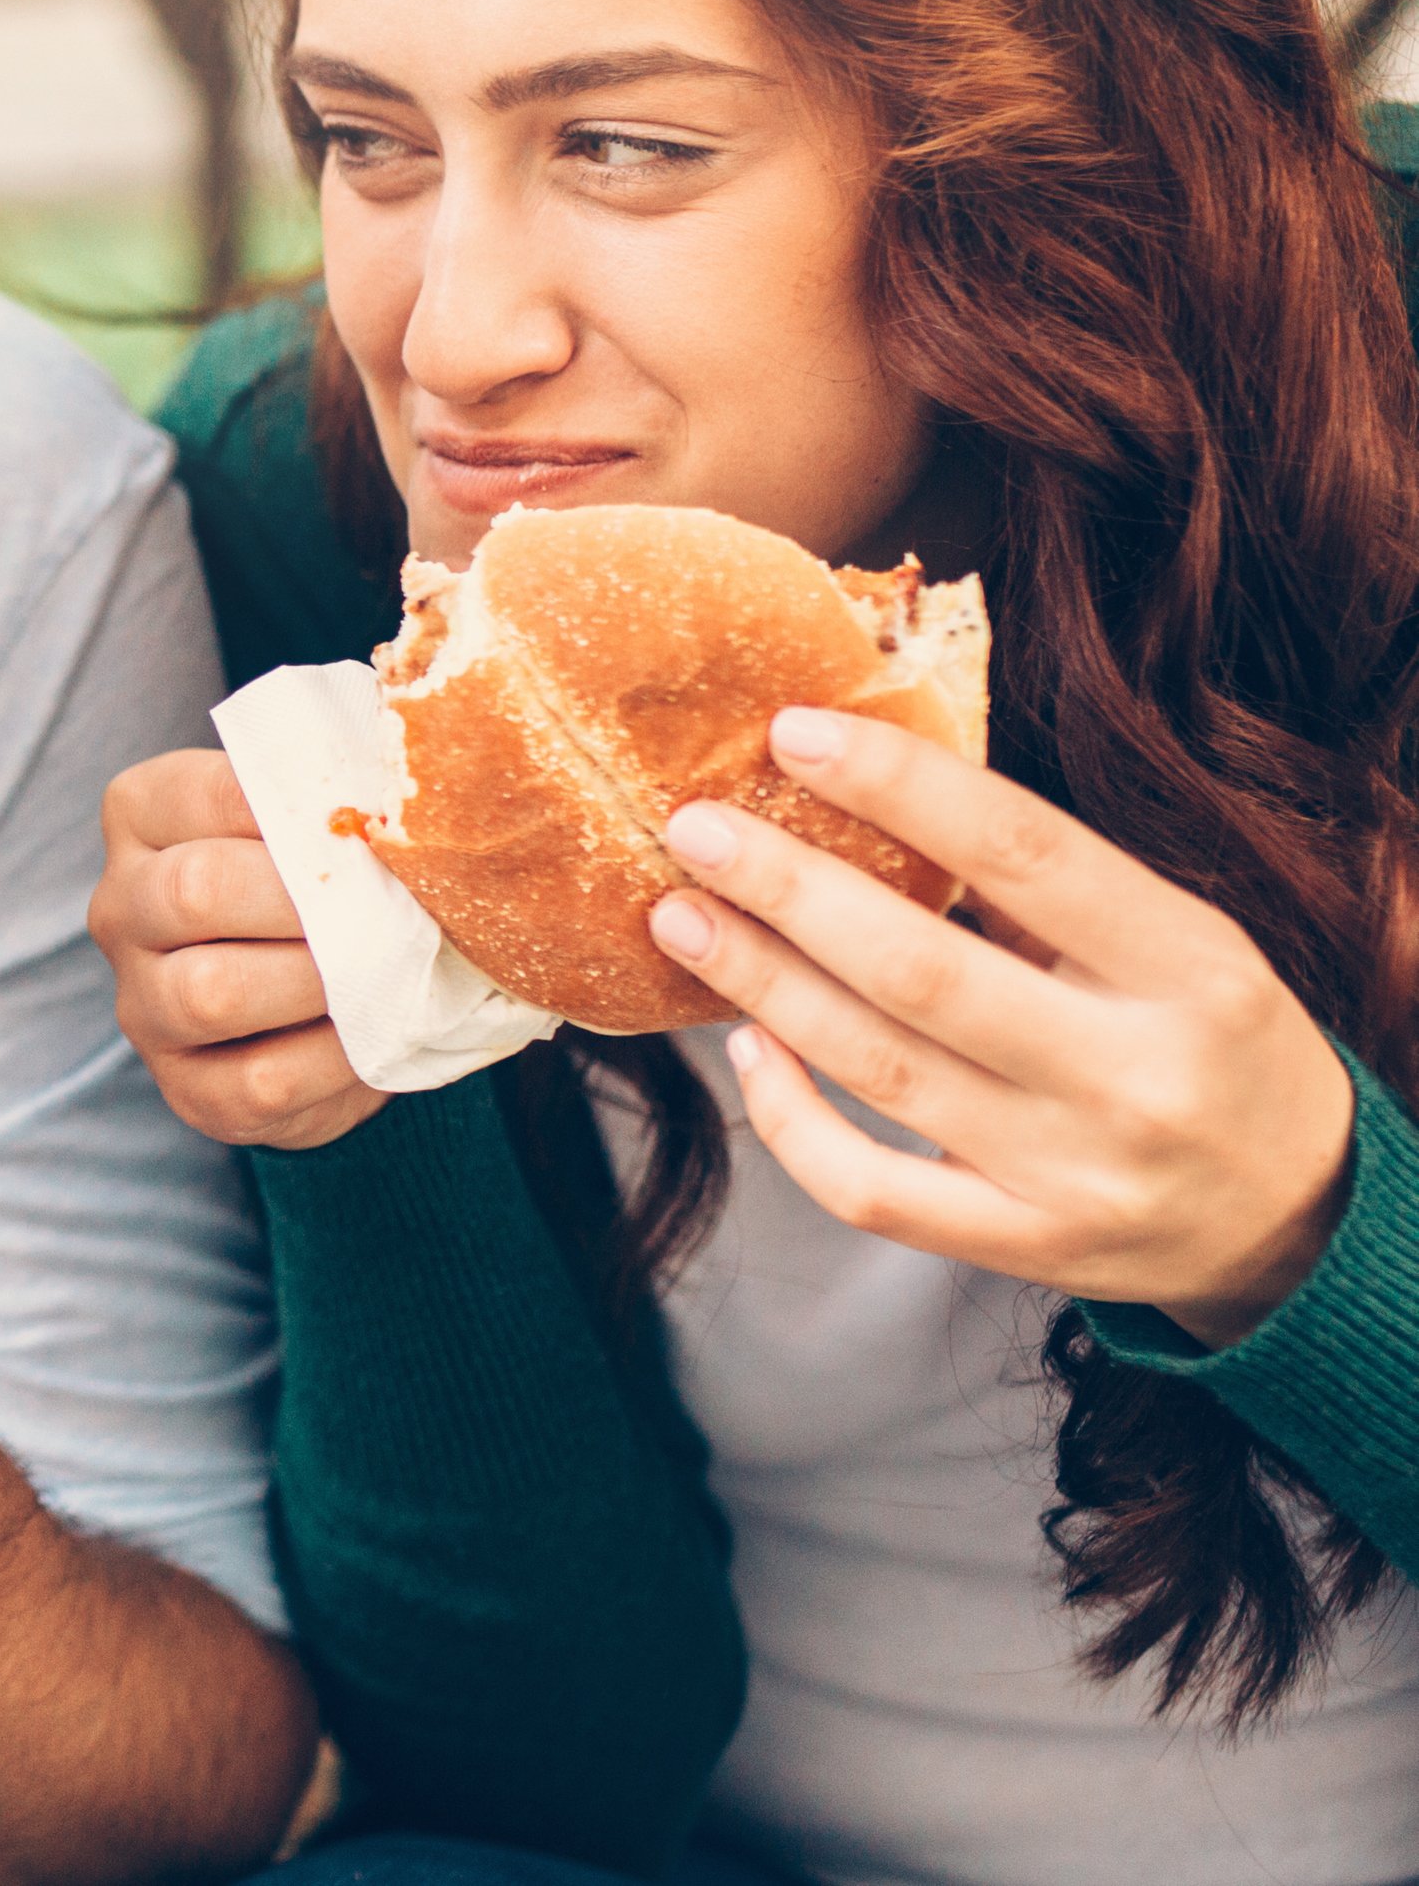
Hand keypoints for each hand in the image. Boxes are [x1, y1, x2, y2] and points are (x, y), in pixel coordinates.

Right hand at [88, 748, 387, 1150]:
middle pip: (196, 890)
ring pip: (212, 991)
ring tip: (382, 968)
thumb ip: (338, 787)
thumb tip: (413, 768)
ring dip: (317, 981)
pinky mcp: (187, 1090)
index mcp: (141, 814)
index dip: (304, 809)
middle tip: (387, 903)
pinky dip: (335, 1061)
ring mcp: (142, 1005)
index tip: (375, 822)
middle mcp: (119, 906)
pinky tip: (374, 1035)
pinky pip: (259, 1080)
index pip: (213, 792)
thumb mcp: (308, 818)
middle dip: (308, 899)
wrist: (310, 1007)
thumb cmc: (316, 882)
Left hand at [651, 707, 1360, 1346]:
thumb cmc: (1212, 1043)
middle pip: (923, 969)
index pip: (1026, 853)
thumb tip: (872, 792)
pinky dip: (790, 1118)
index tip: (794, 733)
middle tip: (692, 828)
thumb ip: (1049, 887)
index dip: (902, 786)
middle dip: (788, 891)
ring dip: (761, 983)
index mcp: (1191, 968)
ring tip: (679, 915)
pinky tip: (745, 1048)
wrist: (1302, 1218)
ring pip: (878, 1068)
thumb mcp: (1182, 946)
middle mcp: (1133, 1075)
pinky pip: (870, 1189)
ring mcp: (1074, 1174)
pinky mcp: (1024, 1248)